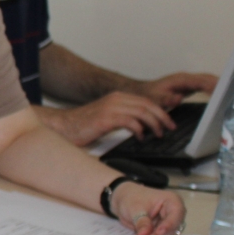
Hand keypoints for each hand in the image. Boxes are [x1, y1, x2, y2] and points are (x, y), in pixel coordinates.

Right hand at [37, 93, 174, 145]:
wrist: (64, 126)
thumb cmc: (84, 126)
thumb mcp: (108, 118)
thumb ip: (124, 118)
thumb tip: (143, 127)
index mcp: (117, 98)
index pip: (146, 101)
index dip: (161, 111)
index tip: (168, 122)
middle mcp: (115, 99)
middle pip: (148, 104)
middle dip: (163, 117)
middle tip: (169, 128)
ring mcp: (110, 108)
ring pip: (142, 112)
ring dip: (154, 124)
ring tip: (157, 134)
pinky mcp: (105, 119)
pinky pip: (130, 121)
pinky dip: (139, 129)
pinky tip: (140, 137)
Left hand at [109, 181, 185, 234]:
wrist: (124, 201)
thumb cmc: (131, 199)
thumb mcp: (134, 208)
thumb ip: (141, 221)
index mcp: (172, 201)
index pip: (176, 214)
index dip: (169, 225)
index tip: (158, 233)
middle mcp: (175, 214)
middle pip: (172, 229)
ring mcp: (171, 224)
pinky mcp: (164, 233)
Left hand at [133, 72, 218, 109]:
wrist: (142, 91)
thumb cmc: (149, 95)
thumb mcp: (155, 98)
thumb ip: (166, 99)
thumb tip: (178, 98)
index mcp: (181, 79)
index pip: (200, 81)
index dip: (212, 85)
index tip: (223, 89)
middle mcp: (186, 77)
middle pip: (207, 78)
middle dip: (221, 83)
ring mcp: (188, 80)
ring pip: (207, 79)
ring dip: (219, 84)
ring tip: (233, 91)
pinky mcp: (189, 85)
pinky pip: (204, 84)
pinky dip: (214, 87)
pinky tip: (220, 93)